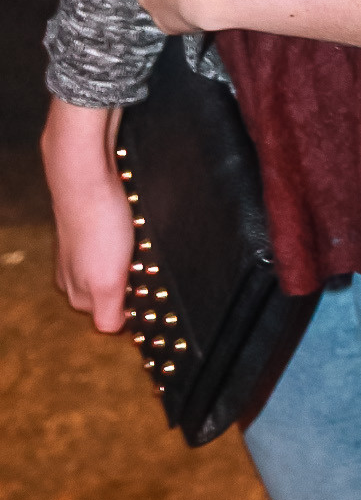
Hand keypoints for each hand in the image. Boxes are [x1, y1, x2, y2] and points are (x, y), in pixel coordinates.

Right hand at [41, 98, 133, 331]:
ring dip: (133, 254)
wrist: (86, 172)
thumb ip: (108, 311)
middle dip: (133, 278)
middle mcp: (73, 271)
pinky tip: (134, 222)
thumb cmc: (97, 225)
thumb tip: (114, 328)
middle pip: (113, 287)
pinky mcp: (92, 220)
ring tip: (142, 240)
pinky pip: (117, 235)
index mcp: (75, 292)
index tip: (148, 291)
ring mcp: (81, 244)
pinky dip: (130, 232)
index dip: (133, 304)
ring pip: (116, 260)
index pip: (109, 314)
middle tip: (145, 262)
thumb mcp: (105, 281)